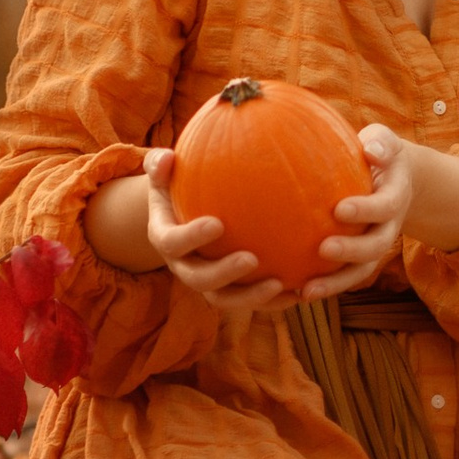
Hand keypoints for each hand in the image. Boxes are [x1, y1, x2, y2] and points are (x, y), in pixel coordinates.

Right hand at [132, 147, 288, 314]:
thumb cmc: (178, 184)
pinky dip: (272, 301)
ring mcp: (206, 280)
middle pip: (198, 279)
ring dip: (250, 297)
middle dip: (223, 274)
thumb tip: (168, 157)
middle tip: (251, 259)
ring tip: (279, 283)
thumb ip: (161, 164)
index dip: (191, 237)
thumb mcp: (165, 172)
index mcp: (166, 238)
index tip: (217, 223)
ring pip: (224, 298)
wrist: (184, 214)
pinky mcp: (228, 289)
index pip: (172, 242)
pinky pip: (248, 301)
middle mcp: (183, 265)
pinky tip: (298, 292)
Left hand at [298, 125, 420, 301]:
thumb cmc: (380, 154)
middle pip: (377, 246)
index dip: (366, 210)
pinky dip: (325, 287)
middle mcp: (389, 227)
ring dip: (336, 283)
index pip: (385, 206)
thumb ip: (380, 142)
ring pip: (361, 271)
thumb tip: (371, 149)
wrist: (396, 179)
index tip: (339, 209)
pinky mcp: (360, 259)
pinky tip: (296, 293)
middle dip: (352, 251)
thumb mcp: (384, 141)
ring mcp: (375, 245)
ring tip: (307, 291)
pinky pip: (345, 277)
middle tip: (323, 249)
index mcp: (395, 197)